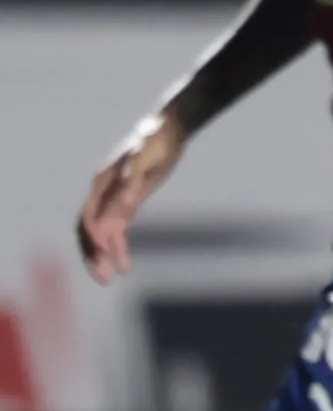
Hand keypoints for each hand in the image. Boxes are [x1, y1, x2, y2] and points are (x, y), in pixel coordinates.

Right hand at [76, 114, 183, 282]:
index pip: (89, 216)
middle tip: (103, 279)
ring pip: (100, 233)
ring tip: (111, 277)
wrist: (166, 131)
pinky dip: (117, 247)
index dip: (94, 236)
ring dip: (102, 255)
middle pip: (88, 229)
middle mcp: (102, 192)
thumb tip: (128, 202)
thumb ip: (135, 178)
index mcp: (103, 182)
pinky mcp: (126, 203)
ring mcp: (113, 198)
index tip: (104, 254)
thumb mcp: (148, 156)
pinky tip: (124, 264)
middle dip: (92, 254)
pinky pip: (116, 230)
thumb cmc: (156, 140)